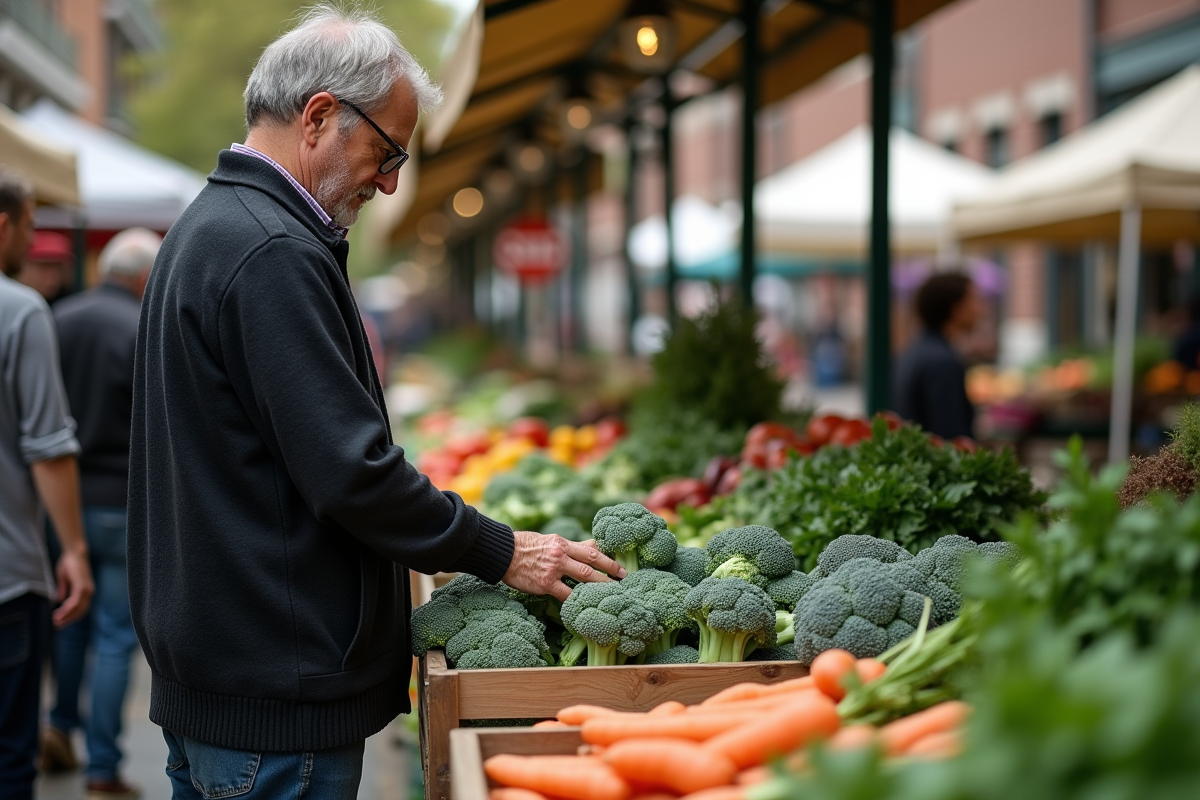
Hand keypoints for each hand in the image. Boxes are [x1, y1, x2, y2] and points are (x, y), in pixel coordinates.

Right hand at [52, 549, 93, 627]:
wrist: (74, 552)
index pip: (80, 608)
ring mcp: (86, 589)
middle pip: (81, 611)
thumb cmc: (69, 563)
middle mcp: (88, 591)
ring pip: (78, 608)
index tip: (60, 622)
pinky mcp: (81, 585)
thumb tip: (60, 600)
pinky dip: (68, 608)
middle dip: (69, 620)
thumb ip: (64, 590)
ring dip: (67, 616)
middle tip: (58, 626)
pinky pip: (75, 601)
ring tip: (56, 621)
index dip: (71, 616)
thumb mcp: (64, 579)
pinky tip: (60, 612)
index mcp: (85, 591)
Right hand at [502, 531, 625, 601]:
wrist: (502, 553)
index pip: (591, 549)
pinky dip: (577, 601)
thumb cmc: (525, 546)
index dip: (609, 557)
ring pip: (584, 578)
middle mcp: (561, 554)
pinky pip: (566, 595)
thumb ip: (571, 546)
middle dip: (611, 570)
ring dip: (600, 586)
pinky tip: (587, 607)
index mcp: (563, 543)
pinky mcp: (545, 584)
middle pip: (593, 562)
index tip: (621, 565)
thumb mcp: (550, 540)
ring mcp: (554, 569)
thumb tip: (593, 545)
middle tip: (625, 578)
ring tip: (613, 593)